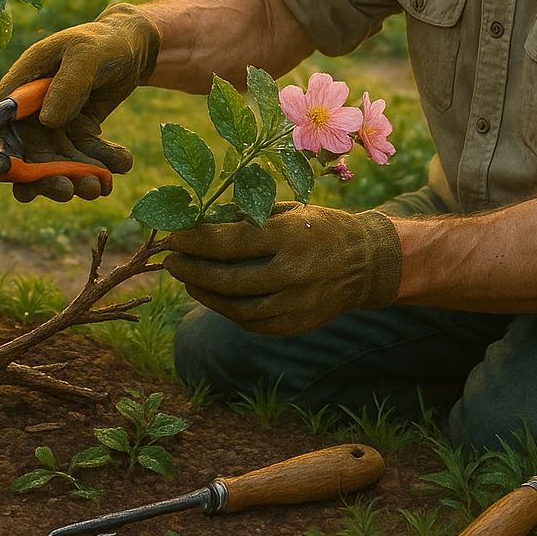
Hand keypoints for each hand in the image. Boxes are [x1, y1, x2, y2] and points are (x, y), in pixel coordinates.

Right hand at [0, 4, 159, 201]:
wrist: (133, 45)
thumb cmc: (103, 42)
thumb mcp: (86, 55)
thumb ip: (68, 84)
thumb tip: (47, 120)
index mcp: (20, 87)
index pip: (2, 129)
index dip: (4, 161)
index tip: (21, 185)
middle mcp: (32, 110)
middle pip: (29, 155)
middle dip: (47, 179)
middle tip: (69, 191)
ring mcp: (55, 124)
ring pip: (58, 162)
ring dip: (77, 178)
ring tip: (101, 187)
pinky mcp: (78, 132)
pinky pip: (85, 156)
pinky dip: (101, 166)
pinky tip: (122, 164)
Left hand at [163, 203, 402, 335]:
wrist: (366, 262)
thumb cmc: (320, 228)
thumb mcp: (290, 211)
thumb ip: (249, 218)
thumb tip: (199, 223)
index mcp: (291, 235)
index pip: (231, 241)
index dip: (196, 241)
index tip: (173, 238)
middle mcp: (294, 272)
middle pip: (229, 279)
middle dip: (192, 271)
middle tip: (170, 263)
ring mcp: (297, 303)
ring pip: (237, 307)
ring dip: (205, 294)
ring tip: (187, 281)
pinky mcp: (298, 324)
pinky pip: (253, 323)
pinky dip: (228, 311)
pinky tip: (214, 297)